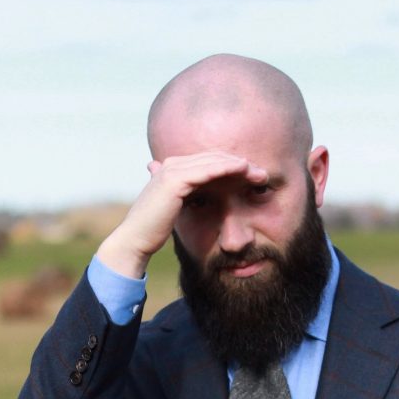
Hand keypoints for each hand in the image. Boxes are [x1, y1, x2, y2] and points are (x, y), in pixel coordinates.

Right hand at [96, 152, 268, 277]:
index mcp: (173, 170)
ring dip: (237, 165)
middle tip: (262, 173)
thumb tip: (203, 203)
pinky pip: (205, 170)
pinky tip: (242, 170)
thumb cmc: (155, 230)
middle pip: (213, 158)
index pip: (208, 162)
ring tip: (258, 172)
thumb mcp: (178, 210)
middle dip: (239, 165)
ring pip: (212, 161)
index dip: (232, 168)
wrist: (136, 240)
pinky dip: (225, 168)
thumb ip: (189, 200)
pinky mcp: (173, 181)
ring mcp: (171, 170)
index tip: (254, 177)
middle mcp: (171, 165)